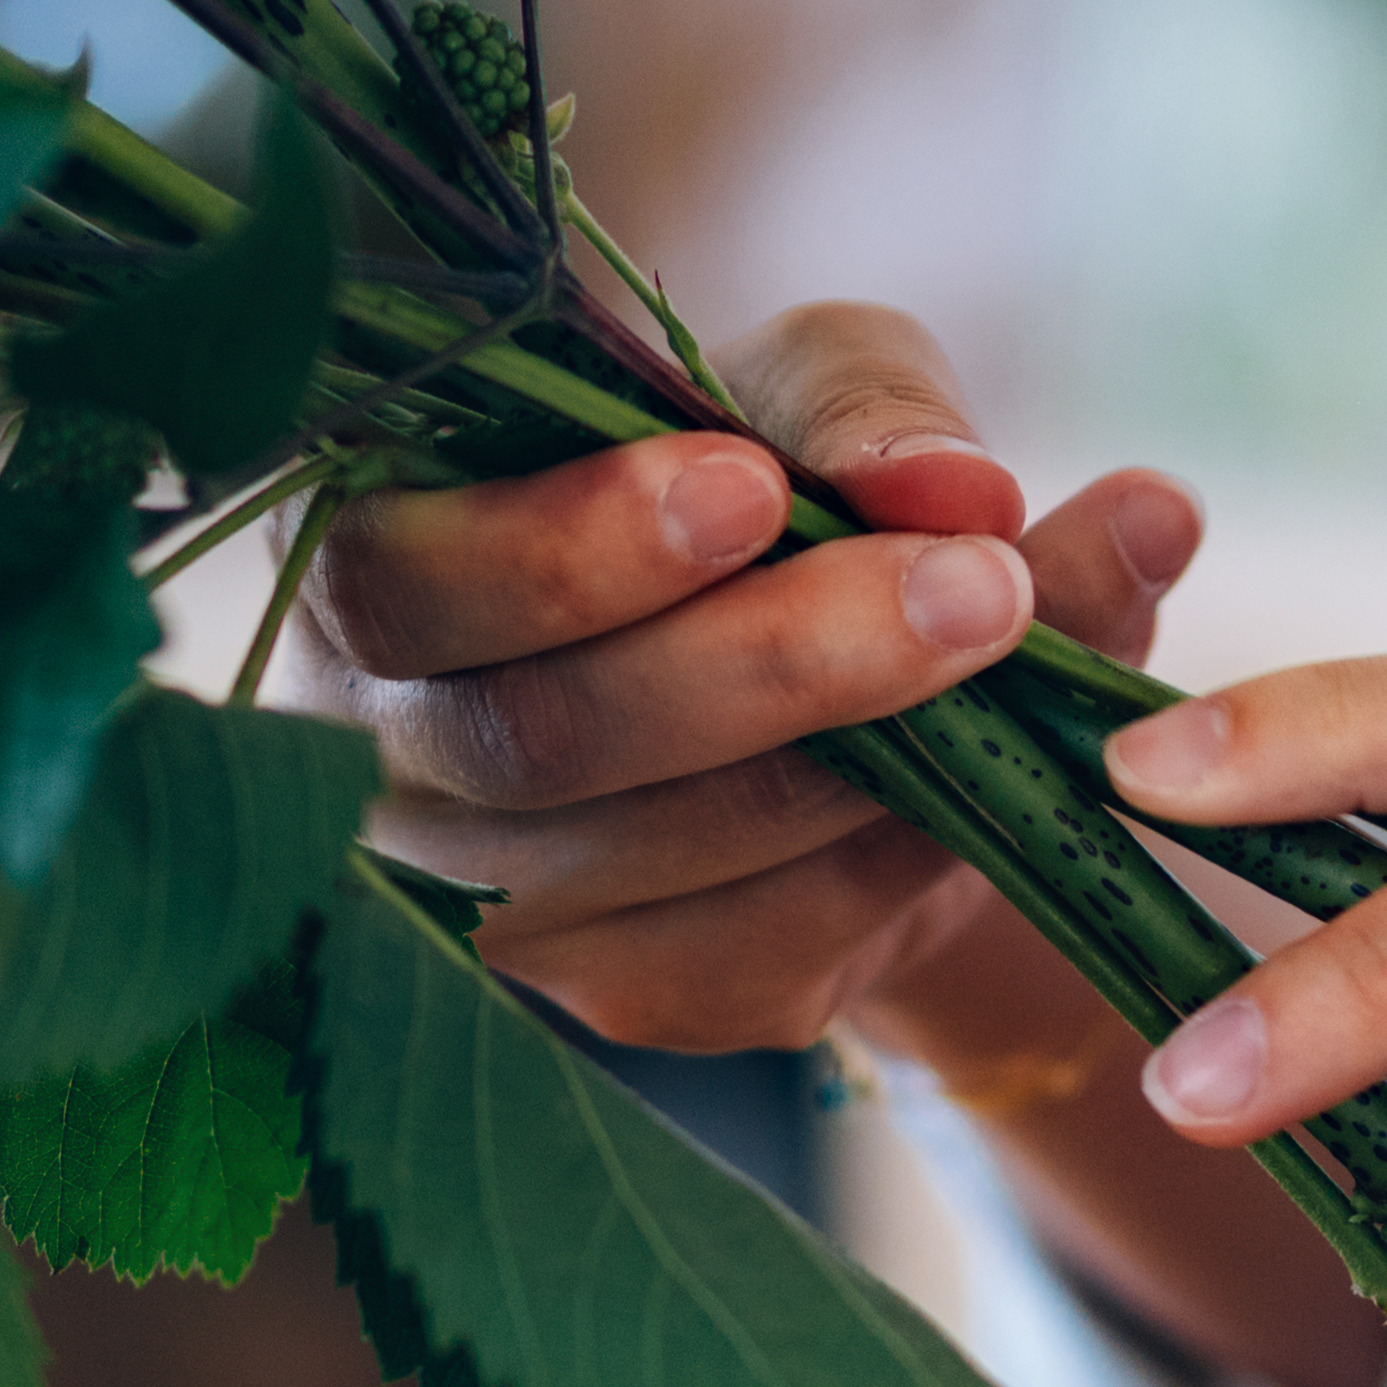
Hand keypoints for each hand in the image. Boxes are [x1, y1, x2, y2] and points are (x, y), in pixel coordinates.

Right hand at [294, 302, 1200, 1074]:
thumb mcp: (800, 393)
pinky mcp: (618, 994)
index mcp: (361, 563)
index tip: (752, 489)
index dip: (567, 550)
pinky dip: (886, 858)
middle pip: (535, 743)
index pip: (404, 585)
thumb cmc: (756, 478)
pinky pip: (753, 950)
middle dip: (770, 662)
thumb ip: (864, 410)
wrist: (828, 673)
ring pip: (655, 861)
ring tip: (1025, 646)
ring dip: (863, 762)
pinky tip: (986, 773)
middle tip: (974, 584)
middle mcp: (382, 755)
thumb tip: (955, 486)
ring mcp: (488, 902)